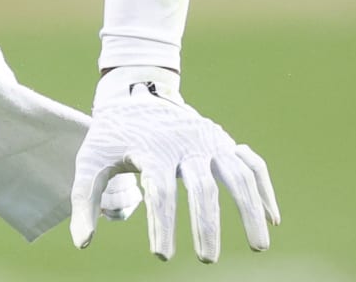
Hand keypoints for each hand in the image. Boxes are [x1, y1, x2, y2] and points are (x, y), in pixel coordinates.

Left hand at [70, 66, 279, 262]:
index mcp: (151, 148)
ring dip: (250, 210)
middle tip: (206, 260)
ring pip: (236, 174)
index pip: (160, 190)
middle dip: (206, 225)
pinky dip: (265, 188)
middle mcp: (184, 143)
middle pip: (202, 186)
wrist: (133, 95)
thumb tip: (83, 244)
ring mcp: (209, 140)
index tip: (161, 255)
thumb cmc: (111, 137)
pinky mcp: (224, 140)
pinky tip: (272, 218)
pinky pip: (252, 163)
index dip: (162, 224)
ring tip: (258, 247)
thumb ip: (85, 200)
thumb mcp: (90, 161)